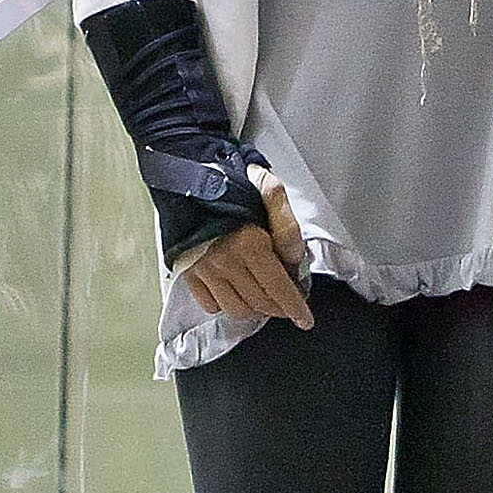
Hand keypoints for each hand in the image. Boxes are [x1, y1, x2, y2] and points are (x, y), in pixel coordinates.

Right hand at [182, 168, 311, 328]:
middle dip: (279, 308)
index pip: (278, 287)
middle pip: (260, 302)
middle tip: (289, 303)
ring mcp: (204, 270)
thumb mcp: (269, 190)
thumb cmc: (232, 180)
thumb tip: (293, 262)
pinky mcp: (188, 272)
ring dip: (255, 309)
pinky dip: (227, 304)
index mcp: (249, 242)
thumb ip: (287, 225)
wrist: (187, 173)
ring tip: (265, 298)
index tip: (305, 320)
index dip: (294, 307)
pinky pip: (211, 305)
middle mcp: (225, 261)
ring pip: (236, 309)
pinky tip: (237, 291)